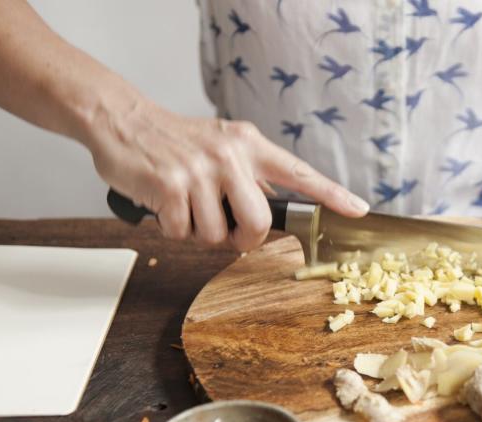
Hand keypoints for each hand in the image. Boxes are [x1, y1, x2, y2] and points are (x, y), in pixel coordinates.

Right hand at [85, 100, 368, 250]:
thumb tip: (272, 212)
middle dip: (244, 239)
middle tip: (228, 231)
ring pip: (217, 235)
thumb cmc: (176, 142)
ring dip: (200, 233)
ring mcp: (200, 170)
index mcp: (250, 146)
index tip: (359, 209)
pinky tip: (164, 205)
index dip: (331, 194)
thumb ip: (249, 175)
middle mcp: (230, 155)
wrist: (123, 120)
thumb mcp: (222, 146)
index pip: (300, 173)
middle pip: (259, 222)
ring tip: (186, 206)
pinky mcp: (170, 186)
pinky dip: (172, 229)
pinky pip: (183, 233)